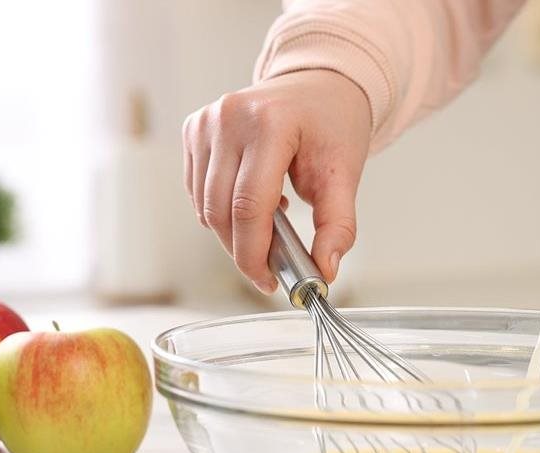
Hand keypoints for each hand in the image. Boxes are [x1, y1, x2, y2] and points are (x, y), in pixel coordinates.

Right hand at [183, 70, 371, 292]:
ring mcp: (206, 121)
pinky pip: (197, 190)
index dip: (254, 253)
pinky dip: (220, 210)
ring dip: (231, 231)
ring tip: (269, 224)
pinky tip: (251, 201)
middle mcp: (229, 118)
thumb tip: (325, 269)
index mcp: (269, 124)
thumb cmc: (332, 124)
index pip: (248, 206)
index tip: (269, 280)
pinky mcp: (194, 129)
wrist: (319, 85)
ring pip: (204, 206)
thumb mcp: (345, 174)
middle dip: (242, 251)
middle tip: (269, 268)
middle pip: (221, 211)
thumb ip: (337, 225)